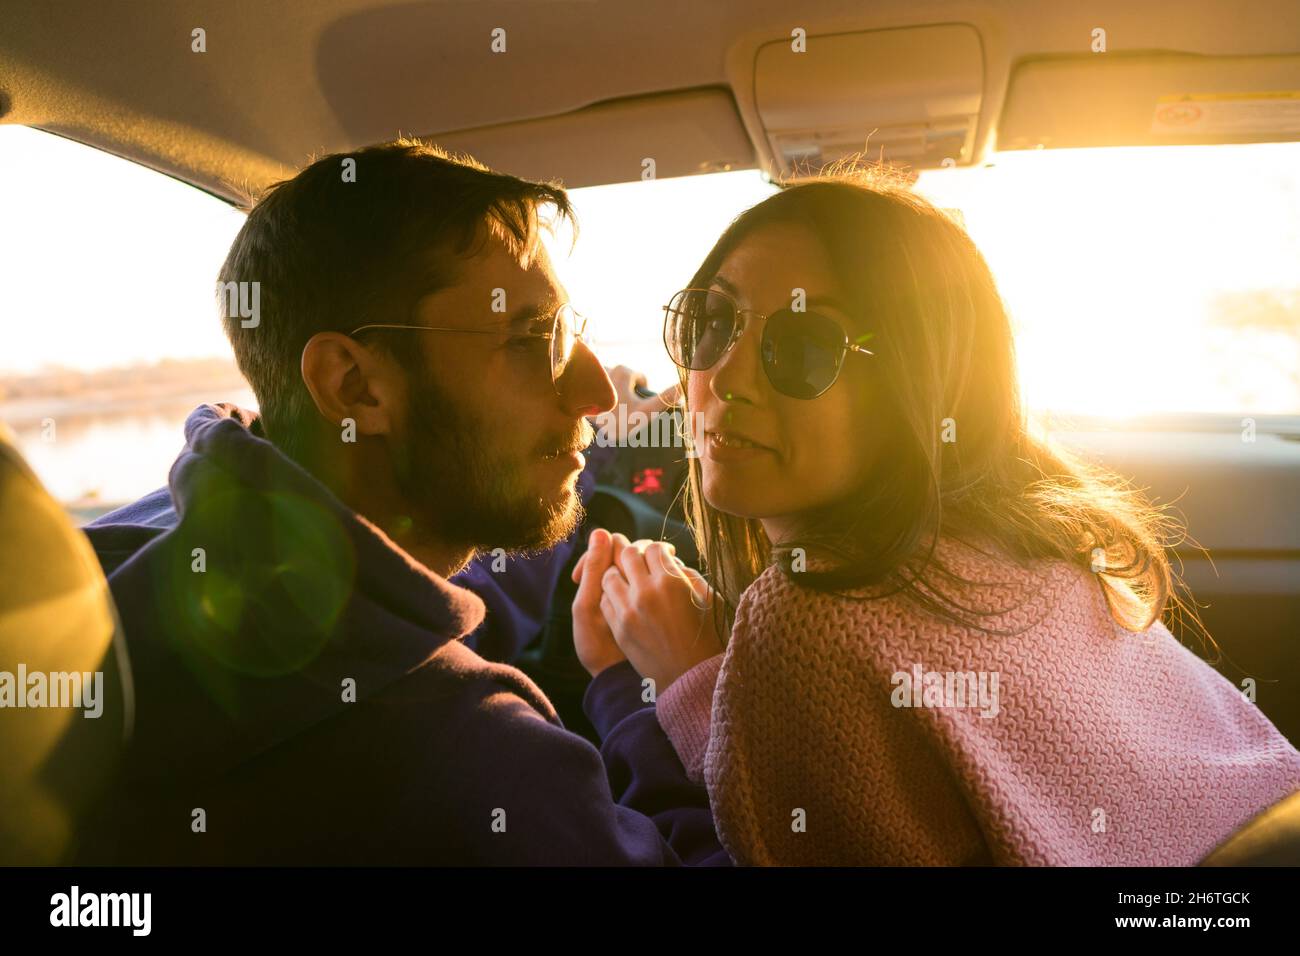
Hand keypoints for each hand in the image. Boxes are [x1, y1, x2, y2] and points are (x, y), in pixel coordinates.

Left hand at [578, 533, 722, 694]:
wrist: (691, 677)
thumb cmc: (707, 637)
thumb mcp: (709, 600)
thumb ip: (688, 574)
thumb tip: (670, 560)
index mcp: (672, 582)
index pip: (653, 548)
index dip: (658, 549)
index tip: (662, 556)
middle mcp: (647, 592)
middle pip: (627, 554)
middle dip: (635, 555)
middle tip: (642, 563)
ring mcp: (629, 611)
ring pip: (609, 575)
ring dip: (619, 573)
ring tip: (630, 581)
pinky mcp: (619, 628)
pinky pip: (605, 599)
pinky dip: (612, 595)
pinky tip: (624, 600)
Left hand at [591, 366, 681, 443]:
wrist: (593, 434)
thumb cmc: (623, 422)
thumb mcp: (648, 411)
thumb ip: (666, 397)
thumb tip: (684, 384)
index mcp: (624, 370)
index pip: (640, 379)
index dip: (641, 394)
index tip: (632, 407)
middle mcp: (606, 366)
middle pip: (626, 378)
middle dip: (626, 393)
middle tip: (621, 411)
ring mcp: (591, 373)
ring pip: (613, 381)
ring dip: (613, 393)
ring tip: (609, 410)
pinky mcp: (581, 382)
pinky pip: (598, 385)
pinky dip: (598, 394)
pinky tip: (596, 406)